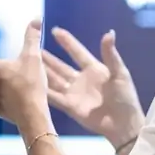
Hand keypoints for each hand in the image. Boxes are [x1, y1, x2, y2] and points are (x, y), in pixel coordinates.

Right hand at [42, 27, 144, 147]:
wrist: (123, 124)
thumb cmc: (125, 98)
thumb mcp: (120, 73)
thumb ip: (110, 54)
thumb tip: (109, 32)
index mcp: (95, 69)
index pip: (77, 52)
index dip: (67, 42)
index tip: (54, 30)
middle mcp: (81, 79)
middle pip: (61, 66)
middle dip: (48, 57)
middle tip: (34, 47)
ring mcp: (75, 93)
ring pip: (55, 79)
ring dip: (43, 71)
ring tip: (29, 62)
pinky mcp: (70, 106)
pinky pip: (54, 97)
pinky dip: (44, 90)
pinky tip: (33, 84)